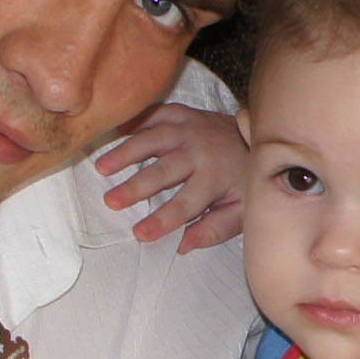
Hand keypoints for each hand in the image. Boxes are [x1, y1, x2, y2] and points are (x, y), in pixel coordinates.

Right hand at [97, 103, 246, 252]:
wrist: (258, 137)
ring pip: (153, 140)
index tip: (139, 234)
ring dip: (125, 153)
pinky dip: (136, 120)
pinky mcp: (184, 114)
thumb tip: (184, 245)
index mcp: (215, 178)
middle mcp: (200, 151)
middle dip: (136, 187)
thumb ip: (214, 229)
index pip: (184, 204)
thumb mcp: (240, 211)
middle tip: (110, 201)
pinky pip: (157, 113)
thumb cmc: (244, 180)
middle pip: (163, 172)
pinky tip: (116, 129)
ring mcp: (190, 129)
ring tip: (101, 167)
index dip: (162, 220)